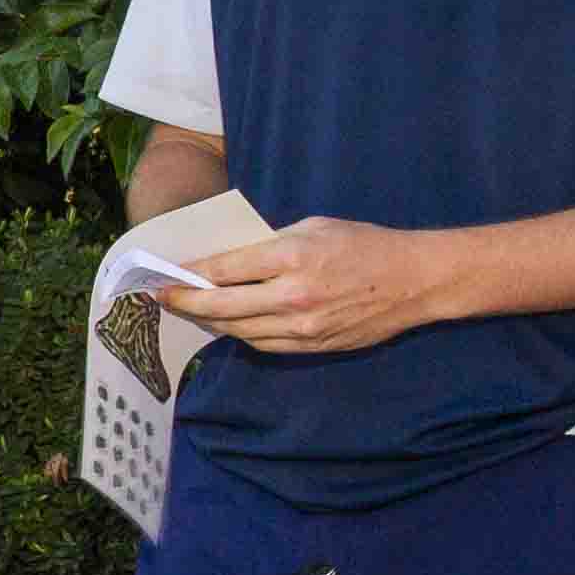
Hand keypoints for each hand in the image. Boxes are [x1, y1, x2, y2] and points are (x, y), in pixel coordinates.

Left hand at [154, 217, 458, 359]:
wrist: (412, 281)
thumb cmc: (362, 244)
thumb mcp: (313, 227)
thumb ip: (268, 245)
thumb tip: (227, 261)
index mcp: (291, 256)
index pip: (224, 269)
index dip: (189, 274)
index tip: (167, 274)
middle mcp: (293, 296)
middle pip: (221, 306)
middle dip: (185, 303)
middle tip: (162, 298)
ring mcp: (303, 327)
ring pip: (239, 330)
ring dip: (210, 321)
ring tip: (191, 310)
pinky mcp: (313, 346)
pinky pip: (263, 344)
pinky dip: (240, 334)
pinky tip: (227, 323)